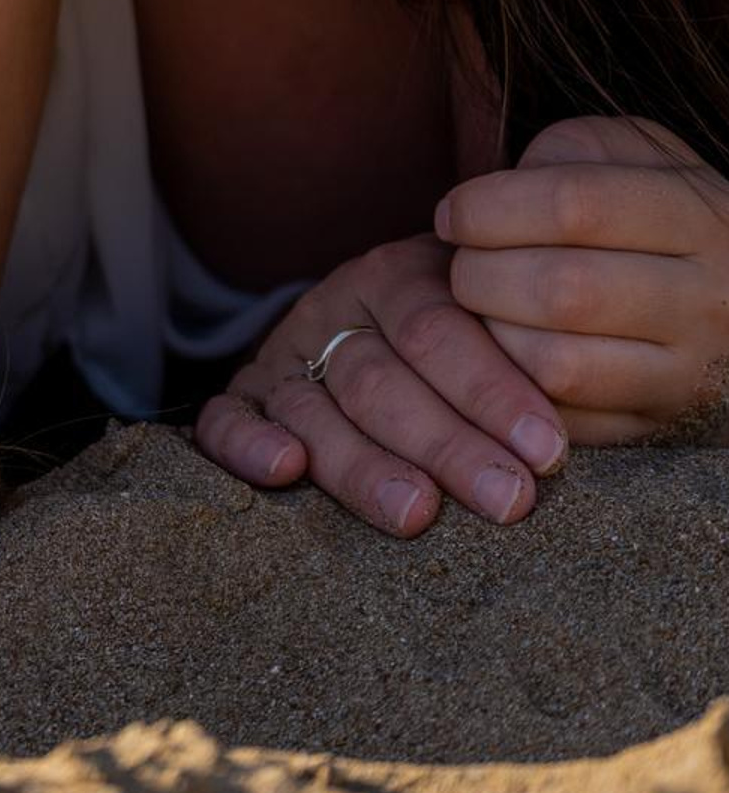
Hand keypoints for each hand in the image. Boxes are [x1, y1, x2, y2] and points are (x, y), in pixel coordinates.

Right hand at [194, 234, 566, 535]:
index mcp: (397, 278)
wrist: (373, 321)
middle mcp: (335, 312)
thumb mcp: (490, 326)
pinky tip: (283, 469)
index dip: (491, 388)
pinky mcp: (244, 398)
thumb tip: (571, 431)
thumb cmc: (463, 347)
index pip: (438, 328)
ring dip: (363, 463)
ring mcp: (284, 357)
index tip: (548, 450)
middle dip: (446, 442)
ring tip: (416, 513)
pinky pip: (222, 418)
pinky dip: (245, 442)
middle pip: (379, 377)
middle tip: (506, 498)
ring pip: (312, 407)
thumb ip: (517, 356)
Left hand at [438, 114, 728, 445]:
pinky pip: (562, 418)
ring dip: (491, 333)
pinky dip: (512, 384)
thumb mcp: (627, 156)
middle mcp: (708, 300)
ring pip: (558, 363)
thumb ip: (568, 153)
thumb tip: (500, 194)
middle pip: (563, 291)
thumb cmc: (645, 209)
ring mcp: (690, 371)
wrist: (727, 293)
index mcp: (699, 215)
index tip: (450, 215)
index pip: (575, 205)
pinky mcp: (661, 423)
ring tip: (483, 306)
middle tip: (462, 264)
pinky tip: (506, 348)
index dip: (489, 207)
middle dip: (480, 274)